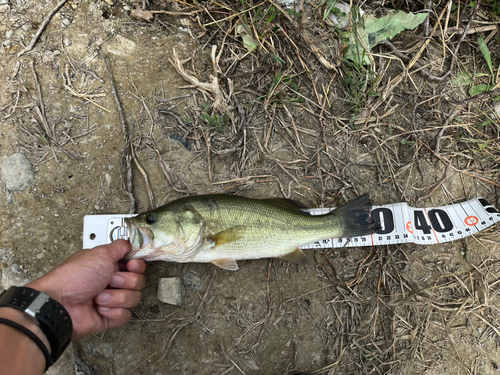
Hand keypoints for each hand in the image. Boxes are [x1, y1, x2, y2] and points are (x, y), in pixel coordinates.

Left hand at [26, 240, 145, 339]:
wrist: (60, 304)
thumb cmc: (74, 278)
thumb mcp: (99, 253)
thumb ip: (119, 246)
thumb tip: (130, 243)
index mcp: (109, 265)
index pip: (136, 265)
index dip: (137, 266)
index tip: (131, 266)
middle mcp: (111, 281)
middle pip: (138, 281)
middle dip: (124, 281)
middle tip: (109, 280)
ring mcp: (111, 300)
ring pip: (133, 298)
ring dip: (116, 297)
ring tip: (98, 297)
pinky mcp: (110, 316)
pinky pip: (125, 315)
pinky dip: (113, 311)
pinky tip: (99, 308)